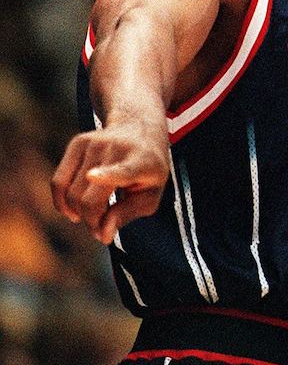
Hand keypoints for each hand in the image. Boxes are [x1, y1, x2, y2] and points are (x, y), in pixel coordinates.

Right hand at [51, 121, 171, 243]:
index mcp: (143, 162)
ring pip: (71, 193)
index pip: (124, 171)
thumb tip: (102, 234)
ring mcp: (95, 143)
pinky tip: (73, 211)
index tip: (93, 176)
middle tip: (101, 230)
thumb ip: (127, 214)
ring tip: (94, 216)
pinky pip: (58, 182)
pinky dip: (62, 202)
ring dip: (78, 213)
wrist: (140, 129)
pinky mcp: (78, 143)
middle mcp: (118, 149)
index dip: (108, 176)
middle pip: (88, 199)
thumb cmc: (148, 169)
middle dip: (92, 222)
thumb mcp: (151, 194)